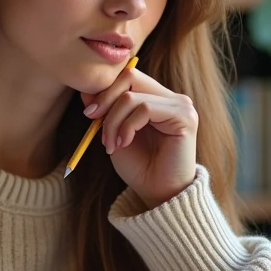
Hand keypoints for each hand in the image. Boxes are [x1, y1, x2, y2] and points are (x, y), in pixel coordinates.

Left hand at [80, 69, 197, 208]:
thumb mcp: (115, 133)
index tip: (89, 114)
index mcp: (157, 98)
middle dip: (105, 99)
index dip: (105, 90)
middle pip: (130, 76)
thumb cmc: (139, 167)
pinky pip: (145, 109)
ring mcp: (180, 105)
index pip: (128, 76)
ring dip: (113, 121)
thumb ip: (105, 110)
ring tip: (111, 144)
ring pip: (133, 96)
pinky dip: (127, 126)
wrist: (159, 194)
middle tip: (93, 122)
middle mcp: (171, 98)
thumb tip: (86, 90)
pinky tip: (124, 143)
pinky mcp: (184, 117)